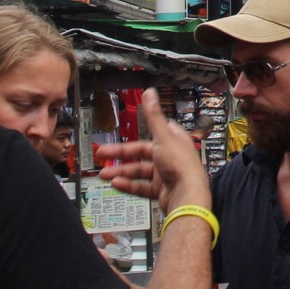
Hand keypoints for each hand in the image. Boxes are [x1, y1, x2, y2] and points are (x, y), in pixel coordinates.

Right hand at [95, 90, 212, 213]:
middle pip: (140, 153)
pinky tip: (117, 184)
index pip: (152, 133)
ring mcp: (164, 173)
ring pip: (138, 171)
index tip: (122, 133)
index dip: (136, 133)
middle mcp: (169, 156)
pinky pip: (141, 186)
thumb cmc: (181, 165)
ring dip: (121, 171)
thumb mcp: (163, 136)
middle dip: (120, 154)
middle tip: (103, 154)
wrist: (187, 195)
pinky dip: (129, 185)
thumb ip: (154, 116)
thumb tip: (150, 93)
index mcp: (173, 140)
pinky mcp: (160, 189)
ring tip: (104, 174)